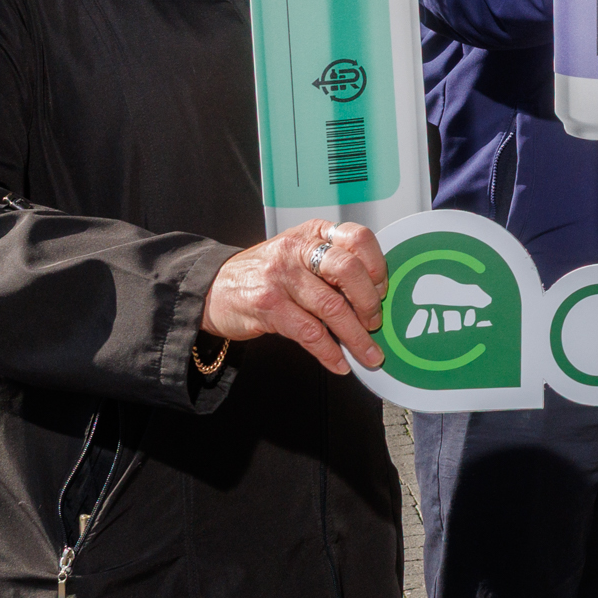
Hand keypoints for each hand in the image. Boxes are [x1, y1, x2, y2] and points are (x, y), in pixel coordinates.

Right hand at [201, 219, 387, 374]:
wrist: (213, 288)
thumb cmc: (264, 273)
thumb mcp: (298, 254)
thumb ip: (332, 265)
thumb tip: (375, 295)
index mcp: (312, 233)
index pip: (358, 238)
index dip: (377, 266)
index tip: (383, 290)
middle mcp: (297, 250)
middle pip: (349, 271)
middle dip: (369, 303)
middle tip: (376, 323)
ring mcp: (281, 277)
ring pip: (332, 307)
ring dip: (356, 336)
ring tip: (368, 353)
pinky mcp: (267, 306)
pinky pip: (310, 333)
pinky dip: (330, 352)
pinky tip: (339, 363)